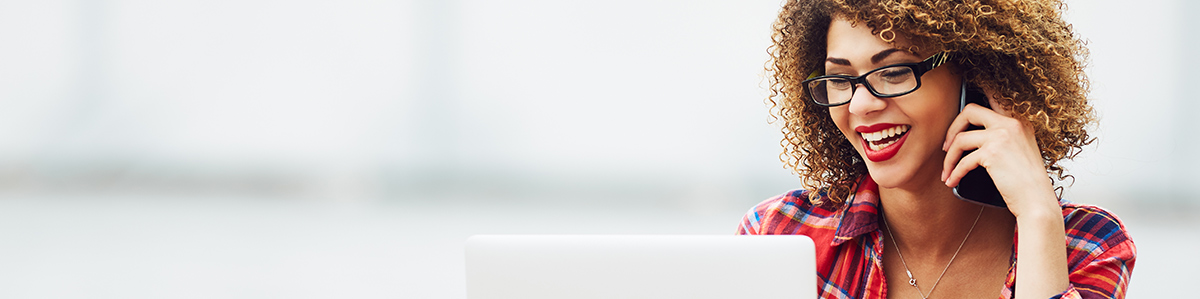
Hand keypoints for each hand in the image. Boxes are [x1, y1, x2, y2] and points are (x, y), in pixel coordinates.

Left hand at [940, 99, 1058, 218]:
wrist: (1037, 201)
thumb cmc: (1027, 182)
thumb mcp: (1020, 150)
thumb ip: (1002, 137)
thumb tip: (972, 134)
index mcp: (1019, 121)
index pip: (995, 97)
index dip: (976, 96)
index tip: (961, 108)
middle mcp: (1011, 124)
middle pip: (970, 111)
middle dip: (952, 128)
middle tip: (947, 147)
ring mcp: (1001, 136)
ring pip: (960, 138)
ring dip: (949, 158)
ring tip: (947, 171)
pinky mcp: (992, 153)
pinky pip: (963, 160)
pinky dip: (954, 172)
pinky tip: (952, 181)